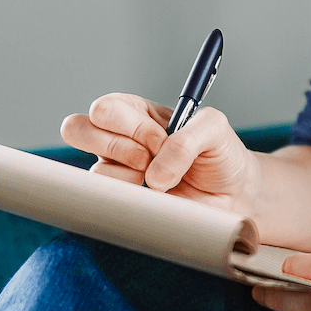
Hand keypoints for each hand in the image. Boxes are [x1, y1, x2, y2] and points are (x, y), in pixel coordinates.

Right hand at [60, 97, 260, 217]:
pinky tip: (157, 198)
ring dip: (130, 177)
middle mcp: (120, 140)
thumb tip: (153, 175)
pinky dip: (133, 200)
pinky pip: (107, 201)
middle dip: (115, 146)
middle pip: (76, 128)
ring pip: (94, 171)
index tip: (163, 140)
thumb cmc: (222, 154)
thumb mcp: (214, 128)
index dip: (132, 126)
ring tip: (162, 182)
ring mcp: (118, 172)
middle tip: (148, 159)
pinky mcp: (124, 202)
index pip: (105, 108)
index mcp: (136, 113)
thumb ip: (186, 139)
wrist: (234, 194)